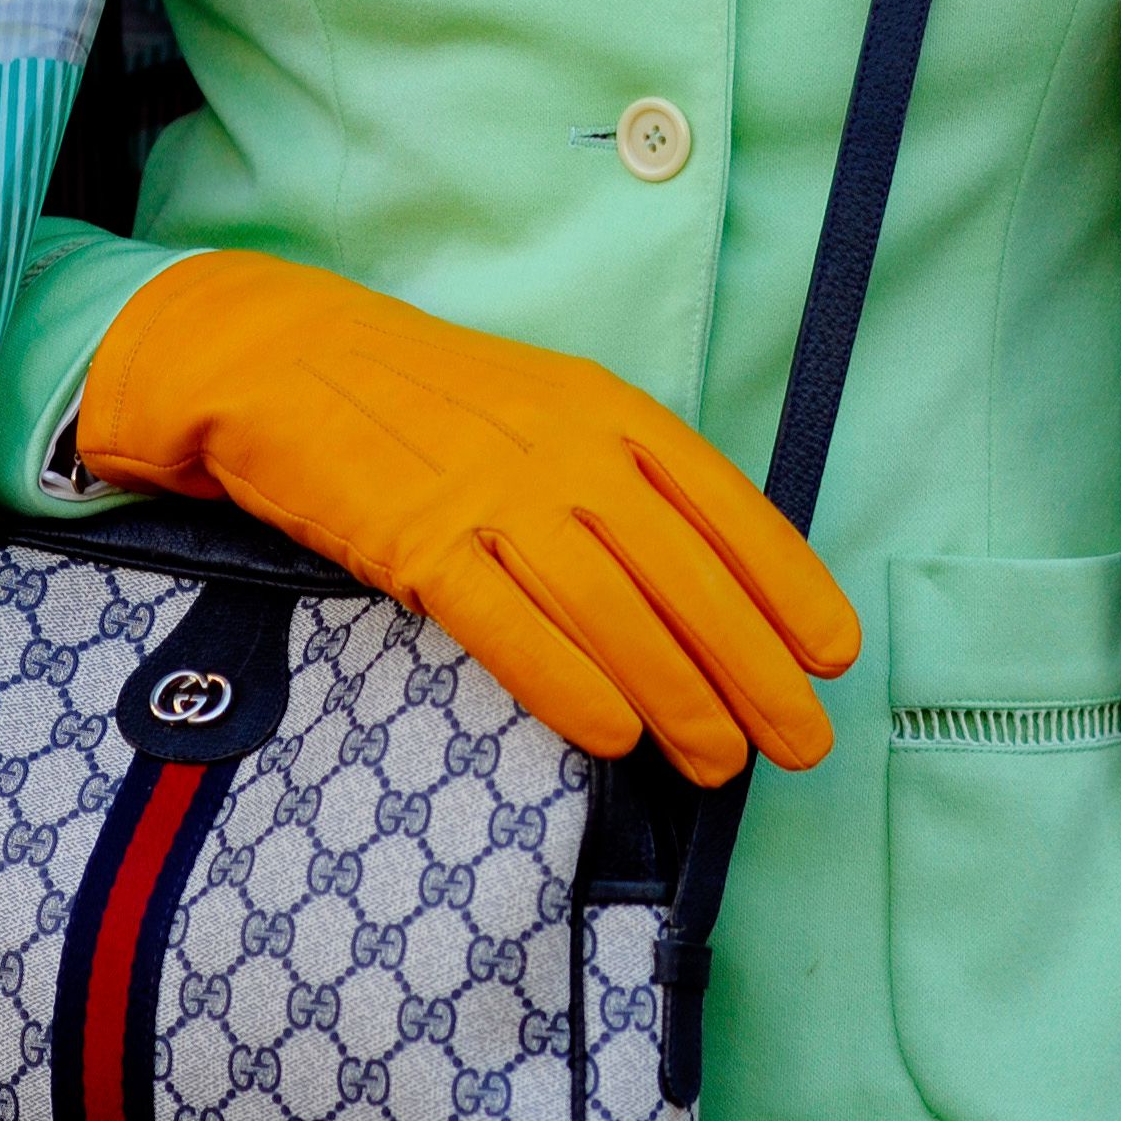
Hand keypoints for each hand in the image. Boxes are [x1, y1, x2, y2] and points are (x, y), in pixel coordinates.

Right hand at [77, 251, 858, 784]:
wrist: (285, 360)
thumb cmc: (428, 401)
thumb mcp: (546, 407)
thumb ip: (620, 474)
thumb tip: (706, 581)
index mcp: (607, 409)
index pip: (724, 505)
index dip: (788, 585)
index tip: (835, 654)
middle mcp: (565, 446)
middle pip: (682, 571)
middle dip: (754, 666)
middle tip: (799, 741)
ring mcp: (491, 492)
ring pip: (610, 607)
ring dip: (677, 693)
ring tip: (719, 760)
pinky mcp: (418, 541)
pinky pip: (507, 624)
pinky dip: (567, 682)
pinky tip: (612, 736)